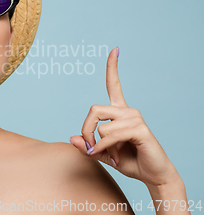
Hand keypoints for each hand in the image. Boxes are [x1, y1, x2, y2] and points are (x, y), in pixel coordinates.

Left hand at [70, 47, 178, 186]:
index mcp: (119, 112)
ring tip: (114, 155)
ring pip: (101, 126)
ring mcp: (135, 118)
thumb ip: (88, 146)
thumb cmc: (129, 162)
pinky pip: (110, 135)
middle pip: (94, 109)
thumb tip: (71, 138)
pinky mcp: (140, 129)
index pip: (114, 85)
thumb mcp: (102, 154)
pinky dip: (106, 148)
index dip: (113, 68)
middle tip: (90, 148)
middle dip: (85, 130)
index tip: (115, 49)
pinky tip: (116, 157)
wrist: (153, 175)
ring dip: (100, 145)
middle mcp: (127, 111)